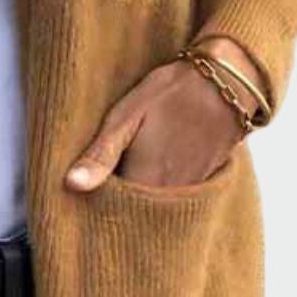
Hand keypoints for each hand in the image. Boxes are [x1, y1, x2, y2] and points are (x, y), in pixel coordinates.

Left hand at [63, 37, 263, 191]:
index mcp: (145, 180)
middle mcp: (169, 192)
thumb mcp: (126, 117)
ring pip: (158, 207)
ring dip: (141, 202)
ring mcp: (192, 187)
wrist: (225, 82)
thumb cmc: (168, 95)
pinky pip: (179, 197)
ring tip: (124, 185)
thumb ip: (101, 155)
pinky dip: (163, 193)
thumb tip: (71, 185)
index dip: (97, 207)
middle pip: (138, 214)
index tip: (83, 202)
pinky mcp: (206, 178)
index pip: (114, 211)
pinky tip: (153, 175)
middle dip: (119, 209)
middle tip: (100, 195)